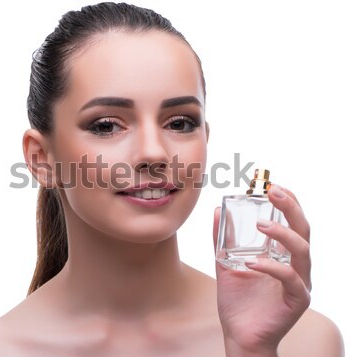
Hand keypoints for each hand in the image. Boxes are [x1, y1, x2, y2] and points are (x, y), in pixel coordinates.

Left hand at [213, 185, 311, 356]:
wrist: (239, 334)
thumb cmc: (237, 300)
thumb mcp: (225, 263)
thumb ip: (222, 240)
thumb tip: (215, 212)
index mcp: (282, 253)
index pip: (292, 222)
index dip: (287, 201)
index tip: (272, 185)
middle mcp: (295, 264)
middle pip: (303, 230)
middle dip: (291, 207)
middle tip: (273, 191)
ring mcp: (299, 282)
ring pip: (302, 251)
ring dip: (283, 234)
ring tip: (261, 225)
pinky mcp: (297, 300)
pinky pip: (291, 279)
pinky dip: (272, 267)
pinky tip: (252, 263)